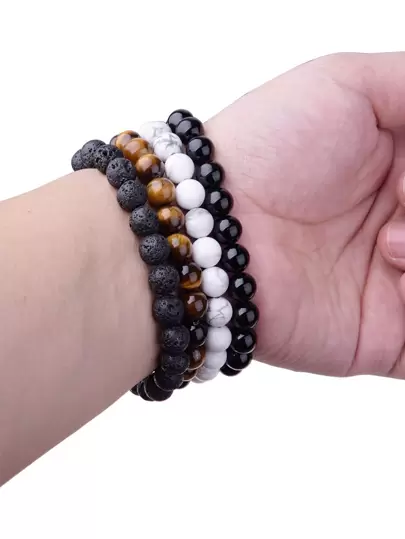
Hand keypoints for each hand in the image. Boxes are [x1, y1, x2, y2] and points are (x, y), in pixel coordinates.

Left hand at [206, 52, 404, 376]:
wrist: (210, 229)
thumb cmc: (267, 149)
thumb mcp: (346, 85)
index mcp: (402, 174)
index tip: (402, 177)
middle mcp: (401, 230)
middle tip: (392, 214)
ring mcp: (395, 287)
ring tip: (389, 249)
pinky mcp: (383, 339)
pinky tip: (398, 285)